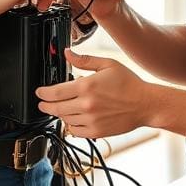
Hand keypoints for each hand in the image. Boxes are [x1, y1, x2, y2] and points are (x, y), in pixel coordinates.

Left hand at [35, 50, 152, 137]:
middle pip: (56, 108)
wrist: (145, 104)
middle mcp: (86, 105)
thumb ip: (84, 60)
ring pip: (64, 120)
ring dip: (59, 114)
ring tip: (60, 109)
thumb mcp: (107, 64)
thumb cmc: (129, 84)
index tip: (39, 93)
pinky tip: (72, 119)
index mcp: (86, 87)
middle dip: (45, 105)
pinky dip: (70, 126)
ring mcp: (91, 120)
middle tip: (42, 103)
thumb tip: (68, 53)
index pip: (55, 92)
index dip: (43, 93)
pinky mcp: (96, 132)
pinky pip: (75, 131)